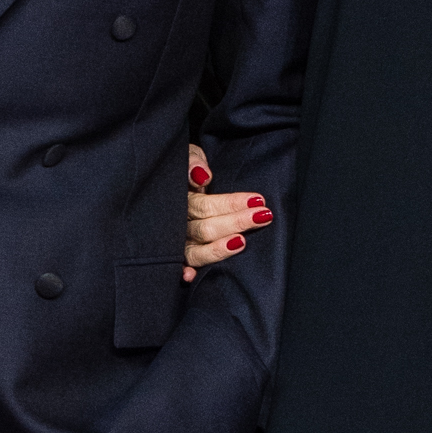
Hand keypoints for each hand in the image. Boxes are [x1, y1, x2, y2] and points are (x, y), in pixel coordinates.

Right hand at [183, 142, 272, 280]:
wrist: (168, 181)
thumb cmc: (186, 170)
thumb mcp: (188, 155)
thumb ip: (193, 162)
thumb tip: (202, 175)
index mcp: (180, 198)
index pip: (206, 205)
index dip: (231, 204)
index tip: (257, 200)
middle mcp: (176, 223)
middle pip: (204, 229)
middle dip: (235, 223)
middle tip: (262, 216)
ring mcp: (176, 242)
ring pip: (195, 251)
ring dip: (218, 249)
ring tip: (241, 242)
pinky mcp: (178, 255)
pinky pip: (180, 266)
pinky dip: (183, 272)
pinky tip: (190, 277)